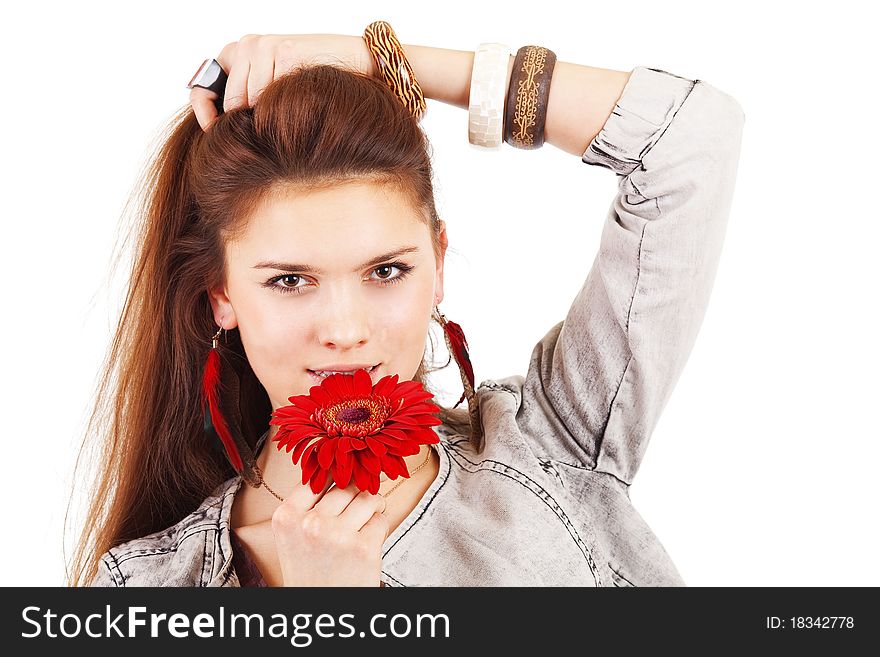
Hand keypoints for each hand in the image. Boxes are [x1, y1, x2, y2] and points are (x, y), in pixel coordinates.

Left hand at [189, 33, 377, 130]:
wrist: (355, 62)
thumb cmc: (312, 81)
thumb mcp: (273, 90)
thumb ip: (246, 100)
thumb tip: (220, 130)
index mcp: (238, 52)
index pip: (203, 84)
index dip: (204, 112)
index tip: (212, 133)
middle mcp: (247, 44)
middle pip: (231, 100)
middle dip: (247, 121)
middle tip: (269, 131)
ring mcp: (266, 46)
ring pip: (252, 100)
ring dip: (270, 117)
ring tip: (291, 115)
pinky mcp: (285, 51)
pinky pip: (272, 95)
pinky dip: (286, 108)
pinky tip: (301, 103)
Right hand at [271, 477, 389, 586]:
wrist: (321, 614)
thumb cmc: (310, 572)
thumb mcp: (294, 536)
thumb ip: (308, 505)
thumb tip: (340, 466)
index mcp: (286, 516)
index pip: (318, 474)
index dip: (336, 474)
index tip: (345, 476)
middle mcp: (309, 523)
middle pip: (347, 485)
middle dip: (358, 492)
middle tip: (359, 507)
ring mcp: (337, 535)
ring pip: (368, 498)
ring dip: (373, 507)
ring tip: (366, 521)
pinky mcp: (364, 549)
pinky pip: (381, 520)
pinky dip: (379, 528)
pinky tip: (368, 542)